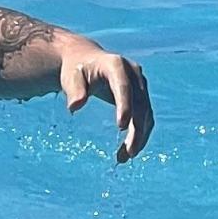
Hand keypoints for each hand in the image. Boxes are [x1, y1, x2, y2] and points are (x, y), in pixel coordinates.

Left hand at [56, 37, 153, 161]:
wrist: (86, 60)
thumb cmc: (76, 70)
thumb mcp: (71, 78)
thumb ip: (74, 90)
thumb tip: (74, 107)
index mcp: (116, 65)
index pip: (124, 87)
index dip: (125, 106)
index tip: (121, 127)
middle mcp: (133, 74)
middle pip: (141, 104)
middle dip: (137, 130)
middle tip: (129, 153)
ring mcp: (140, 85)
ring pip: (146, 113)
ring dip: (140, 136)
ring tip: (125, 157)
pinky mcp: (141, 95)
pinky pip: (144, 117)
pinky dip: (138, 134)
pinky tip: (127, 151)